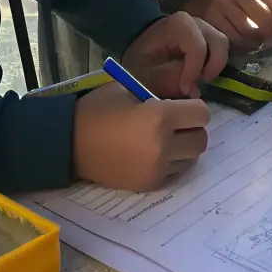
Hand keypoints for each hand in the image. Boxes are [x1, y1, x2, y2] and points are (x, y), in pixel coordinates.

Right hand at [73, 83, 209, 190]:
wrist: (69, 142)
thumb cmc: (98, 110)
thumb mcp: (129, 88)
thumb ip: (161, 89)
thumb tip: (189, 93)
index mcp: (160, 117)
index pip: (202, 114)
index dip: (193, 108)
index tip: (180, 106)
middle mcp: (163, 146)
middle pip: (201, 139)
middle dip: (191, 129)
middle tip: (174, 123)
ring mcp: (157, 168)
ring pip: (190, 158)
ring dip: (182, 148)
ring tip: (162, 139)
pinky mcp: (149, 184)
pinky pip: (174, 172)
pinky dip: (170, 163)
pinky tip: (151, 153)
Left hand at [120, 12, 227, 97]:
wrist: (139, 48)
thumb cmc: (141, 59)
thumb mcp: (146, 73)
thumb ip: (168, 82)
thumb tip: (194, 91)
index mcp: (178, 25)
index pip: (198, 46)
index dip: (194, 69)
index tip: (185, 88)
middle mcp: (196, 22)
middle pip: (219, 42)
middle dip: (213, 66)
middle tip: (200, 83)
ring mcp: (205, 28)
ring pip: (223, 46)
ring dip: (216, 66)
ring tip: (201, 80)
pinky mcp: (209, 37)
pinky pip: (220, 50)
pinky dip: (215, 64)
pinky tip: (202, 75)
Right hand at [183, 0, 271, 49]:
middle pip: (262, 16)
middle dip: (270, 31)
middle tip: (269, 37)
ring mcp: (217, 6)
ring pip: (248, 31)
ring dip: (256, 41)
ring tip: (256, 43)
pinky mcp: (208, 21)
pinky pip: (231, 39)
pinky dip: (241, 45)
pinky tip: (243, 45)